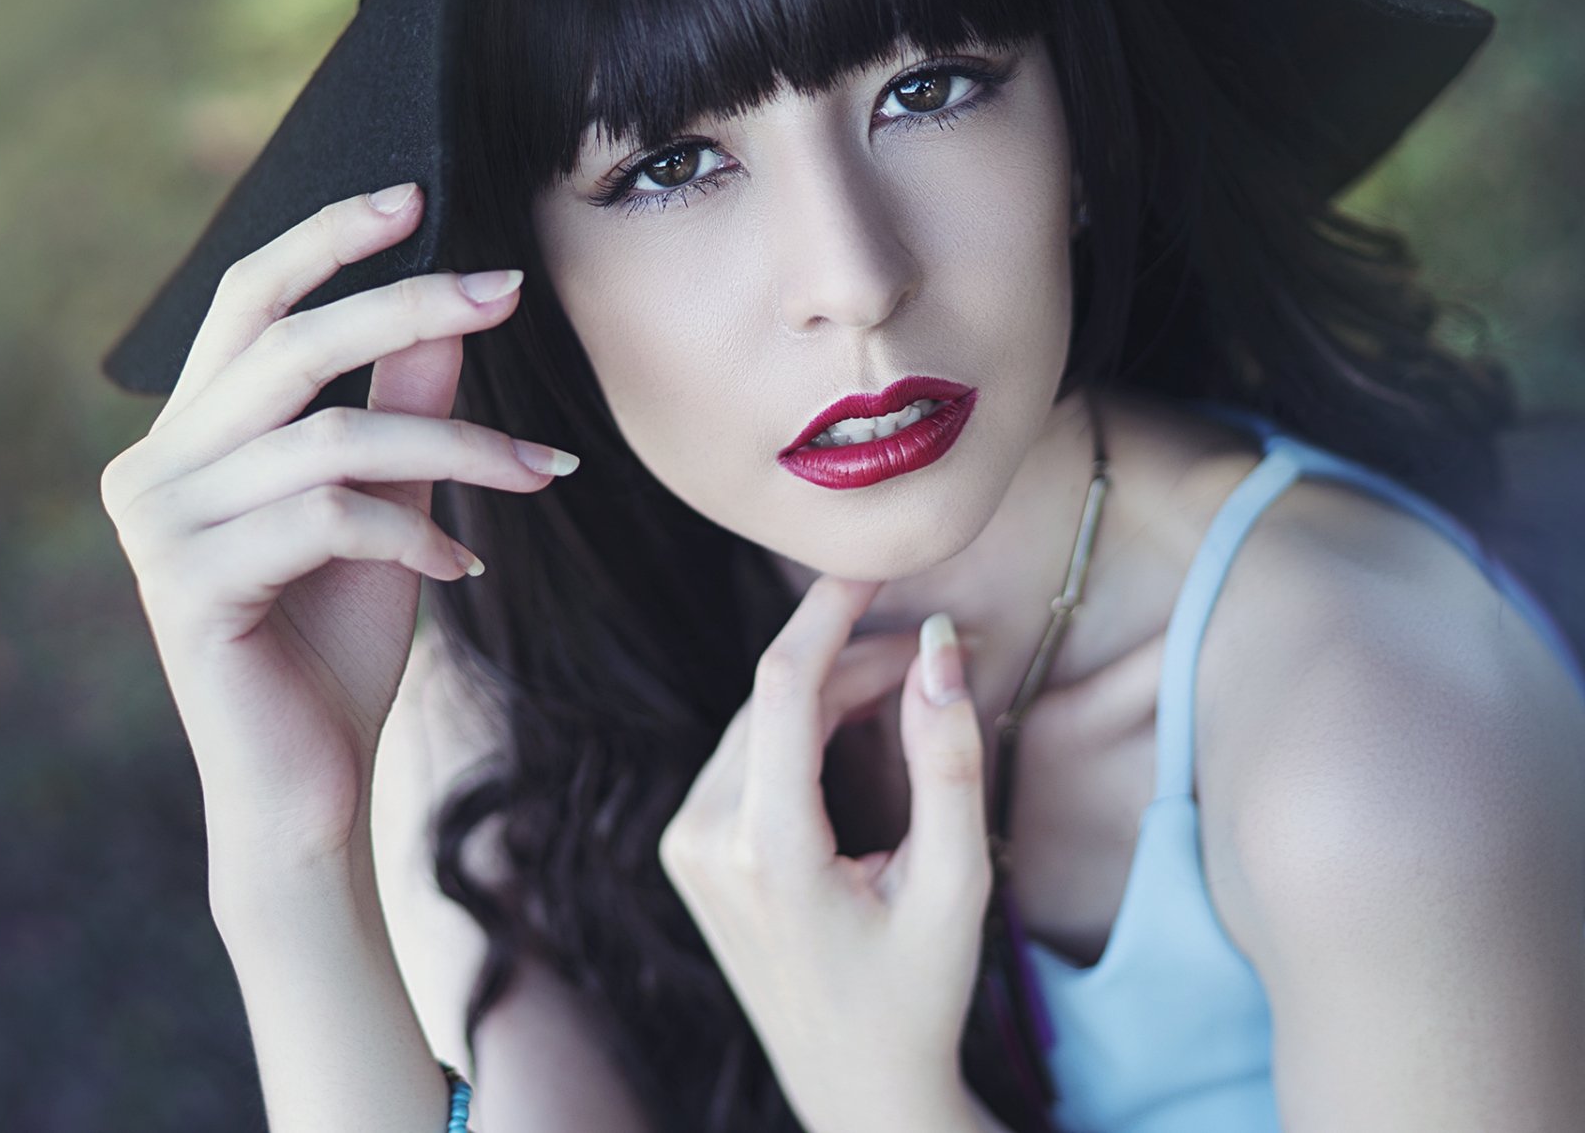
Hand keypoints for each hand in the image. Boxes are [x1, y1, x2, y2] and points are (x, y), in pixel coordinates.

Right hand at [98, 184, 578, 875]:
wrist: (306, 788)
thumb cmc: (337, 644)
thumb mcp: (386, 505)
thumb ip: (404, 406)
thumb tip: (455, 306)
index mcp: (187, 436)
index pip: (246, 301)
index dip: (326, 239)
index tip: (418, 194)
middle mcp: (151, 468)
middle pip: (289, 345)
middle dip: (409, 306)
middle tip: (507, 289)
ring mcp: (159, 528)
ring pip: (332, 438)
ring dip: (457, 451)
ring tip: (538, 475)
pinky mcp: (187, 587)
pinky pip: (327, 519)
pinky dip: (414, 537)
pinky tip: (459, 575)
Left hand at [658, 574, 993, 1132]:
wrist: (851, 1087)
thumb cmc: (914, 996)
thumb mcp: (954, 887)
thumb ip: (949, 763)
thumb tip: (939, 647)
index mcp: (765, 848)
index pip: (784, 683)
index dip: (829, 609)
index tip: (874, 560)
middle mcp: (704, 838)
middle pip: (774, 698)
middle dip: (852, 657)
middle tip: (935, 651)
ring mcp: (686, 845)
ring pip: (758, 721)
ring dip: (827, 691)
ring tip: (907, 690)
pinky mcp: (689, 849)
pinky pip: (744, 756)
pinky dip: (799, 729)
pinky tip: (856, 735)